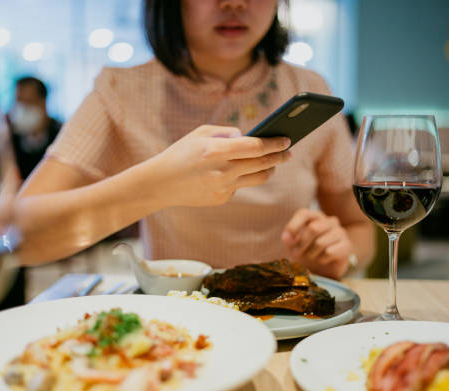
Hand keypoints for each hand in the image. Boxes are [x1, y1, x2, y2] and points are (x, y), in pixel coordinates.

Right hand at [149, 125, 290, 206]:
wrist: (160, 184)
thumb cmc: (181, 153)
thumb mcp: (200, 134)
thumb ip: (227, 132)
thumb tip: (249, 137)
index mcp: (216, 150)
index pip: (256, 147)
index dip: (275, 143)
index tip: (287, 139)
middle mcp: (222, 171)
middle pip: (263, 164)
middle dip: (279, 157)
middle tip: (288, 152)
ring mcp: (223, 188)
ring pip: (258, 178)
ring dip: (269, 169)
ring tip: (272, 163)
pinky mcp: (221, 199)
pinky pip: (240, 186)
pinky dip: (242, 178)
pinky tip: (236, 173)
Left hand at [281, 209, 353, 278]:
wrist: (325, 266)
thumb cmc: (306, 251)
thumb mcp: (293, 245)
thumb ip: (289, 239)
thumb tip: (287, 238)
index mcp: (315, 216)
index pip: (304, 214)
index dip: (293, 226)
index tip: (286, 241)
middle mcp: (329, 221)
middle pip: (313, 229)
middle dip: (301, 244)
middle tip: (296, 254)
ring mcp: (340, 232)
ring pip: (320, 243)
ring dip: (311, 254)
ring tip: (311, 256)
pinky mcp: (347, 245)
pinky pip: (329, 252)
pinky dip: (321, 259)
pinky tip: (322, 260)